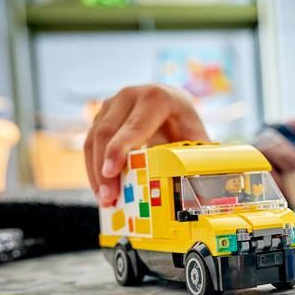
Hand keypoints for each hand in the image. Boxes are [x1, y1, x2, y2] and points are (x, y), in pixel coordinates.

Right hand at [85, 85, 208, 205]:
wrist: (171, 103)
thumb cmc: (184, 123)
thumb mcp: (195, 136)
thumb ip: (198, 157)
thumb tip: (204, 188)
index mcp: (156, 98)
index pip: (133, 126)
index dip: (119, 149)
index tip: (111, 172)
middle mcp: (129, 96)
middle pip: (107, 133)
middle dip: (104, 169)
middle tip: (108, 198)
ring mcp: (112, 104)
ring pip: (93, 139)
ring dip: (95, 172)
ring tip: (105, 199)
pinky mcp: (100, 115)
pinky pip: (90, 143)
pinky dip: (93, 167)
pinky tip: (102, 188)